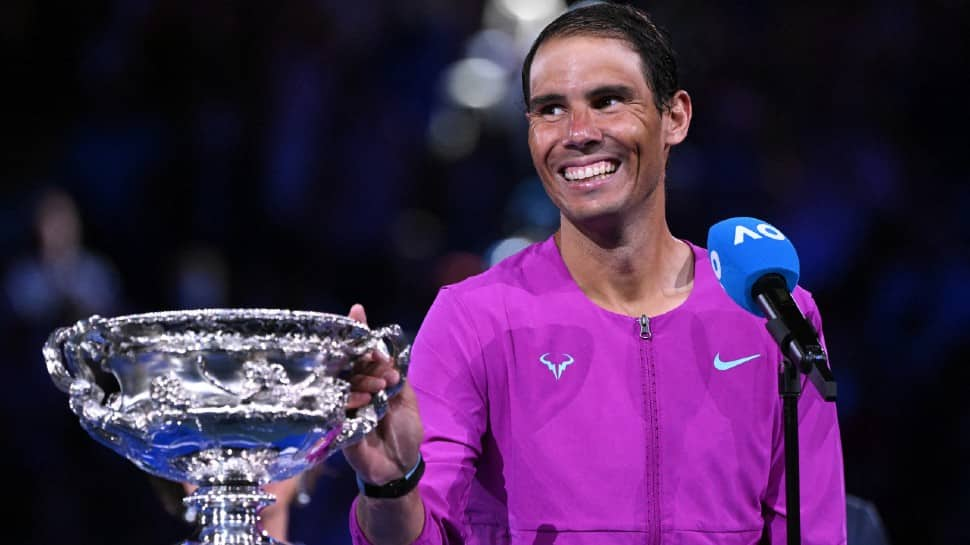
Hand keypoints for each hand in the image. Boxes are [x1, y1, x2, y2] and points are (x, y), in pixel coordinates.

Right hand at [342, 304, 423, 485]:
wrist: (400, 466)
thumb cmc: (403, 432)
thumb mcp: (407, 399)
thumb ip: (398, 375)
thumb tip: (387, 350)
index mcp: (371, 380)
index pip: (362, 352)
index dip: (359, 333)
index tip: (357, 310)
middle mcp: (354, 389)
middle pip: (350, 363)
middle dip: (366, 359)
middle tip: (383, 364)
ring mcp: (344, 406)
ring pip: (346, 382)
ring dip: (364, 380)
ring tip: (383, 387)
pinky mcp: (338, 425)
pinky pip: (339, 407)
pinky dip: (352, 401)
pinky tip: (365, 401)